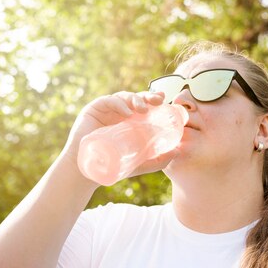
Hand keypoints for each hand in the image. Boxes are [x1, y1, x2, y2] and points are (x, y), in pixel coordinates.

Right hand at [61, 91, 178, 182]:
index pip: (145, 106)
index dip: (154, 100)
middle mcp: (120, 112)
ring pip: (124, 97)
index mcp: (131, 120)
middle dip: (148, 96)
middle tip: (158, 100)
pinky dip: (119, 104)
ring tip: (143, 110)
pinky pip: (109, 101)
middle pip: (136, 98)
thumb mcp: (140, 163)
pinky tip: (127, 112)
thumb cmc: (114, 166)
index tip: (164, 100)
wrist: (88, 171)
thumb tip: (178, 153)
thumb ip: (159, 160)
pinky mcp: (94, 109)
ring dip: (136, 100)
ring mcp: (107, 110)